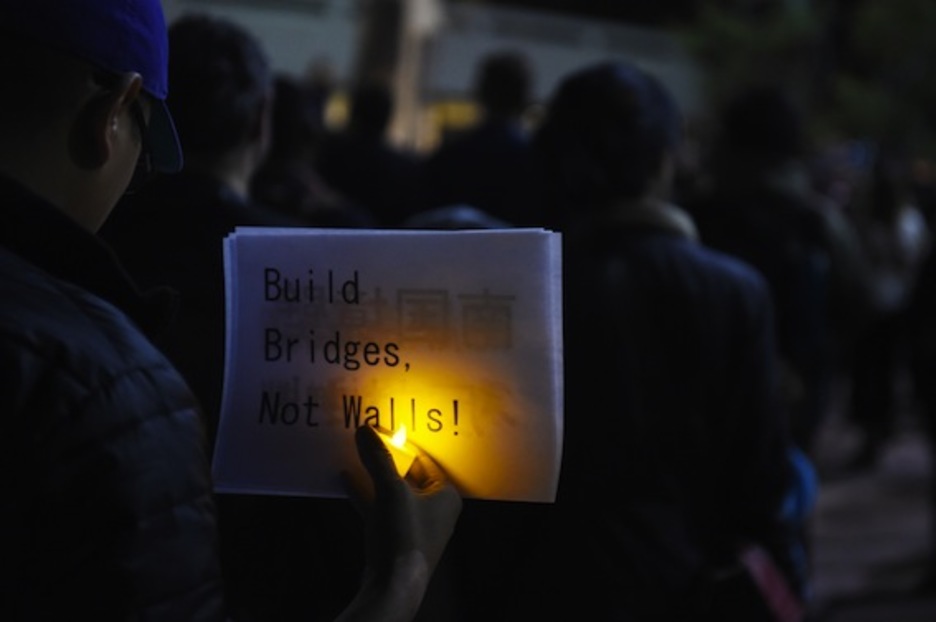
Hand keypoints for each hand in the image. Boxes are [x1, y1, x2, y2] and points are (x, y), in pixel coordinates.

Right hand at [338, 425, 461, 621]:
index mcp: (446, 495)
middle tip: (367, 439)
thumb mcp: (391, 490)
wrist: (392, 586)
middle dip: (386, 459)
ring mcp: (414, 525)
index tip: (380, 430)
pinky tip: (346, 480)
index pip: (425, 460)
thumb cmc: (405, 534)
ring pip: (392, 493)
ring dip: (374, 475)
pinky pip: (380, 508)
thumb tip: (365, 430)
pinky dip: (365, 494)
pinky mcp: (395, 538)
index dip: (403, 444)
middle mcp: (434, 509)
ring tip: (355, 455)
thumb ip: (378, 459)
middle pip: (408, 475)